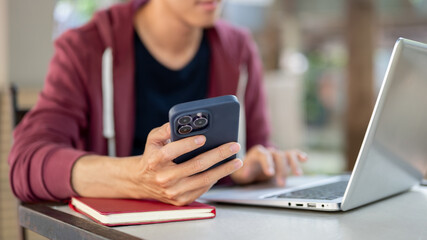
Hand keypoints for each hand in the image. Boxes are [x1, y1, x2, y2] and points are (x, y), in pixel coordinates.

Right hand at [72, 123, 241, 205]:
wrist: (142, 182)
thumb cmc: (152, 156)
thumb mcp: (153, 140)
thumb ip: (165, 129)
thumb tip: (180, 121)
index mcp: (154, 161)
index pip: (171, 152)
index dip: (187, 144)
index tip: (203, 137)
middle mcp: (164, 178)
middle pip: (195, 165)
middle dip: (218, 154)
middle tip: (233, 145)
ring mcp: (173, 192)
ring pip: (204, 180)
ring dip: (223, 169)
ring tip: (237, 160)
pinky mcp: (181, 201)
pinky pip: (203, 188)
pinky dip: (215, 178)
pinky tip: (224, 169)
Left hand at [230, 145, 306, 185]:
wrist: (246, 167)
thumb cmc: (242, 171)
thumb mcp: (239, 173)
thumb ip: (242, 173)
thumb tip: (246, 173)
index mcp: (256, 153)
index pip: (264, 156)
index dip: (268, 164)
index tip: (270, 173)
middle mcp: (268, 151)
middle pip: (277, 156)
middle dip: (281, 170)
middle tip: (281, 184)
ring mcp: (276, 154)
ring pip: (287, 155)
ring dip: (293, 164)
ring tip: (298, 174)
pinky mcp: (283, 158)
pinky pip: (292, 154)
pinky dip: (299, 156)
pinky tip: (305, 159)